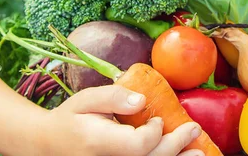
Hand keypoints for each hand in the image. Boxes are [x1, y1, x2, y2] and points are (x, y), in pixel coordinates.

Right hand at [39, 85, 203, 155]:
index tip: (158, 119)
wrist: (48, 146)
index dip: (154, 132)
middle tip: (193, 129)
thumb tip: (142, 100)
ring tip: (199, 152)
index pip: (139, 145)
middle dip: (176, 145)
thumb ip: (114, 96)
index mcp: (99, 142)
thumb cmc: (70, 120)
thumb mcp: (86, 100)